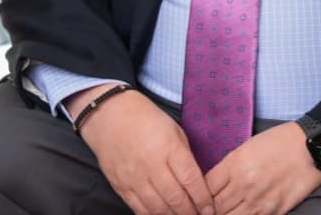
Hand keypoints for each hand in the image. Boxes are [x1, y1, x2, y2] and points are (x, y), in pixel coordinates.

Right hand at [67, 86, 214, 214]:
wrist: (110, 116)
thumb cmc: (146, 119)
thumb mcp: (173, 129)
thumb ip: (184, 155)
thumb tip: (195, 181)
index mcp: (169, 147)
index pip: (190, 179)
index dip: (202, 198)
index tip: (210, 208)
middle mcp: (152, 165)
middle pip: (176, 198)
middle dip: (191, 212)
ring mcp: (134, 178)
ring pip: (158, 208)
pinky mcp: (121, 186)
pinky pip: (139, 209)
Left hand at [206, 122, 320, 214]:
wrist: (310, 146)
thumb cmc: (280, 141)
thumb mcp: (249, 146)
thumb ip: (230, 166)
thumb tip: (216, 184)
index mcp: (235, 163)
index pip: (205, 187)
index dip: (198, 196)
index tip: (196, 199)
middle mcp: (244, 184)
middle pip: (214, 207)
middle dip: (207, 210)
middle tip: (202, 210)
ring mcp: (258, 200)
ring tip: (221, 212)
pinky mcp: (273, 211)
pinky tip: (241, 214)